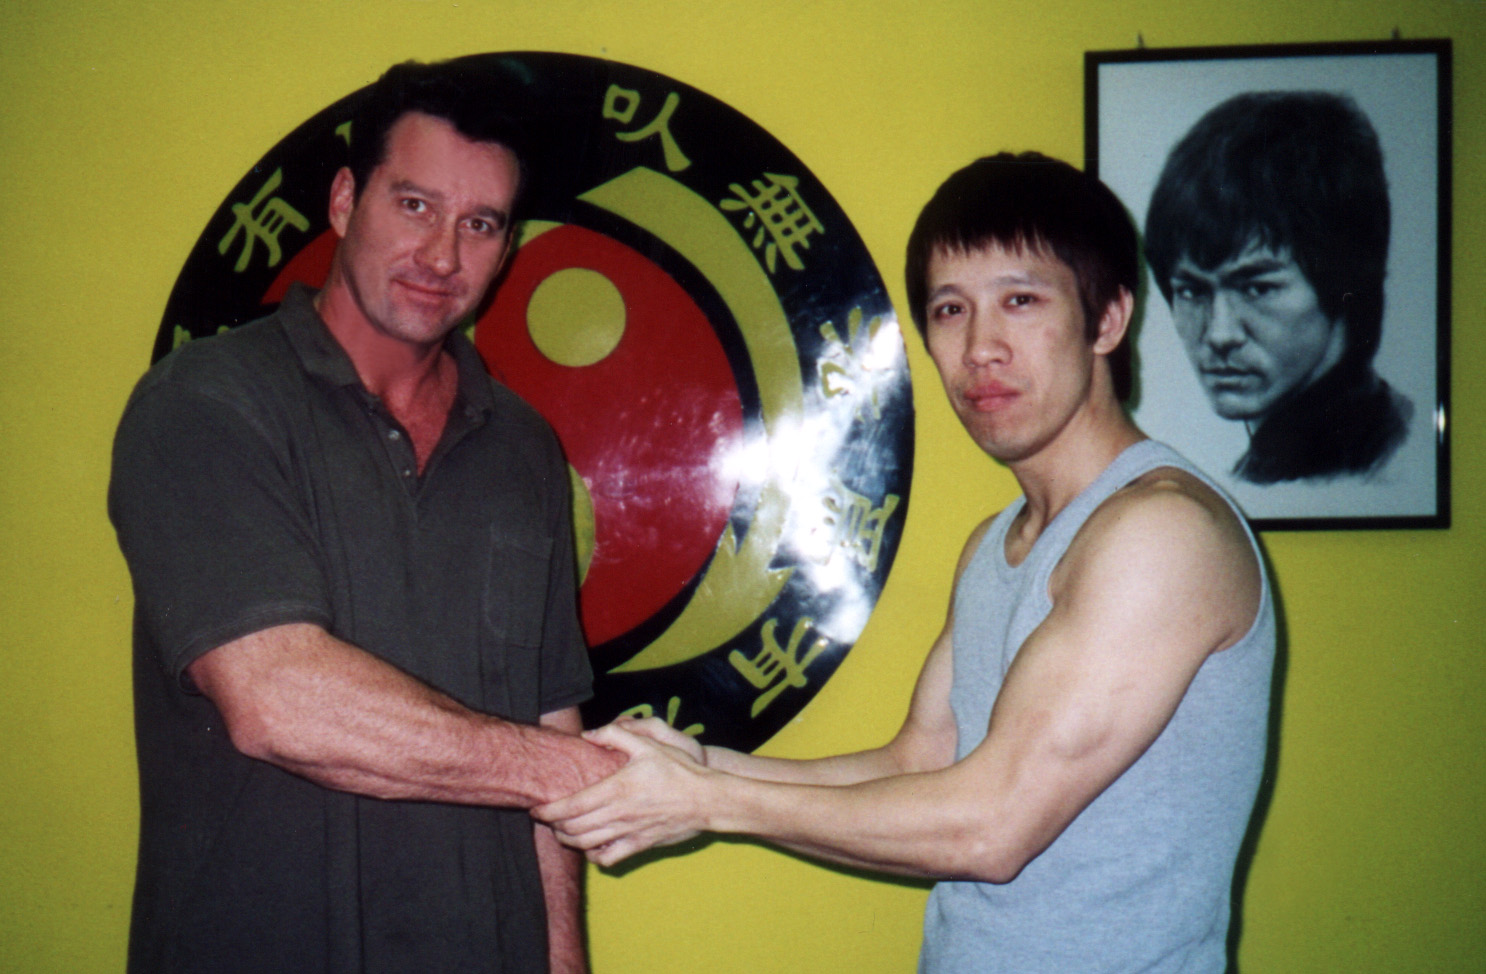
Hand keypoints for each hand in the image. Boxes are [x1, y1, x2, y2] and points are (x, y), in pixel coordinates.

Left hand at [532, 723, 711, 866]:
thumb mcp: (649, 743)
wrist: (708, 799)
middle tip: (548, 818)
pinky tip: (591, 847)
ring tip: (562, 831)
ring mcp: (629, 832)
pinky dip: (594, 856)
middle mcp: (618, 814)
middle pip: (573, 828)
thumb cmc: (679, 769)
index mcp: (616, 789)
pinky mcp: (640, 845)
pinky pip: (609, 858)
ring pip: (586, 845)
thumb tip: (589, 735)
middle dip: (554, 825)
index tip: (537, 809)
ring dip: (568, 840)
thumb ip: (616, 735)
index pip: (572, 806)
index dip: (549, 811)